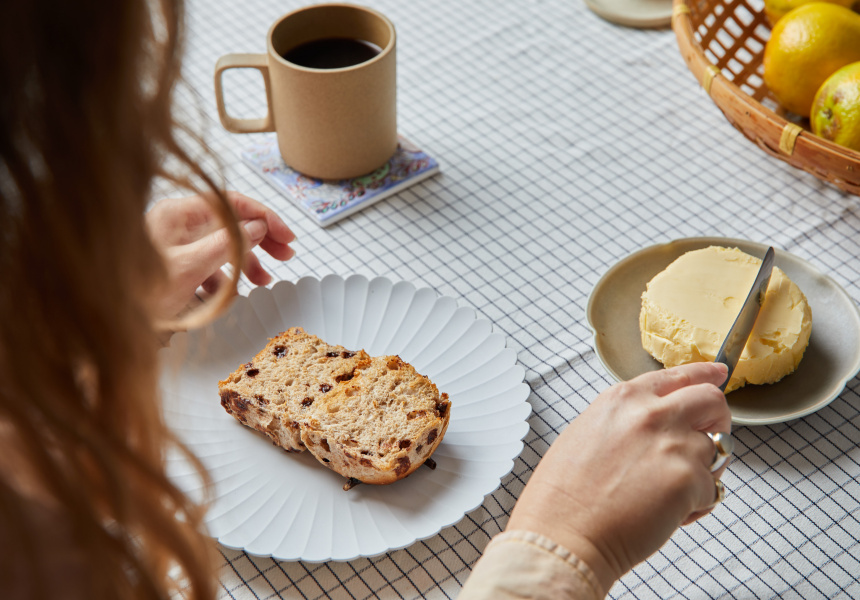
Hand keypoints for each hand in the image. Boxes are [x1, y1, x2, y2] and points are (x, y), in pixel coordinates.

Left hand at [145, 191, 295, 318]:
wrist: (105, 323)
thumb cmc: (136, 293)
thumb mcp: (190, 268)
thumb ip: (228, 245)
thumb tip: (259, 228)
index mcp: (177, 214)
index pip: (231, 203)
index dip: (264, 217)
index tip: (287, 237)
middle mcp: (176, 224)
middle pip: (230, 223)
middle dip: (260, 239)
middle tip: (286, 256)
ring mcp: (175, 246)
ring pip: (221, 246)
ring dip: (246, 263)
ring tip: (264, 282)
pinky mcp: (174, 267)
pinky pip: (207, 266)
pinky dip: (223, 279)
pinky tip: (228, 295)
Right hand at [507, 362, 730, 594]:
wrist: (563, 533)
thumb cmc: (564, 495)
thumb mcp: (587, 434)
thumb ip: (624, 420)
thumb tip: (654, 425)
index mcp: (622, 399)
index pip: (676, 375)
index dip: (703, 375)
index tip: (717, 374)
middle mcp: (650, 413)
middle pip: (712, 401)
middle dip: (718, 421)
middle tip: (709, 442)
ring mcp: (673, 445)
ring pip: (717, 450)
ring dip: (703, 472)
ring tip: (671, 494)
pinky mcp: (688, 480)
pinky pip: (714, 490)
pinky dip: (698, 505)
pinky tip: (669, 515)